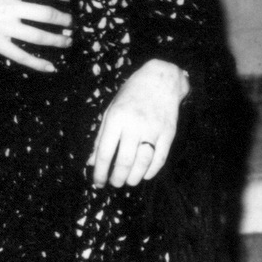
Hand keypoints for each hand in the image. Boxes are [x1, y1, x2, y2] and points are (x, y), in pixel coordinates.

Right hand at [0, 0, 70, 75]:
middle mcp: (10, 8)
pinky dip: (38, 63)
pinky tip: (51, 67)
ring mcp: (4, 28)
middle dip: (65, 19)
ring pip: (39, 36)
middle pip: (47, 14)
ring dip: (58, 40)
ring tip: (68, 41)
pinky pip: (21, 56)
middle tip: (73, 23)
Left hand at [88, 59, 189, 187]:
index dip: (100, 172)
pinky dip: (151, 171)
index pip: (105, 152)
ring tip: (128, 181)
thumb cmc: (132, 94)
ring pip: (142, 163)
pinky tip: (144, 174)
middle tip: (114, 183)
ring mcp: (153, 129)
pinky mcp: (169, 133)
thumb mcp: (111, 110)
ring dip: (133, 177)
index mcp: (116, 118)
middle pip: (124, 161)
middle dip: (117, 178)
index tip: (98, 182)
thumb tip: (92, 162)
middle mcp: (134, 124)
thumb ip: (101, 137)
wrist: (161, 79)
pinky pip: (160, 159)